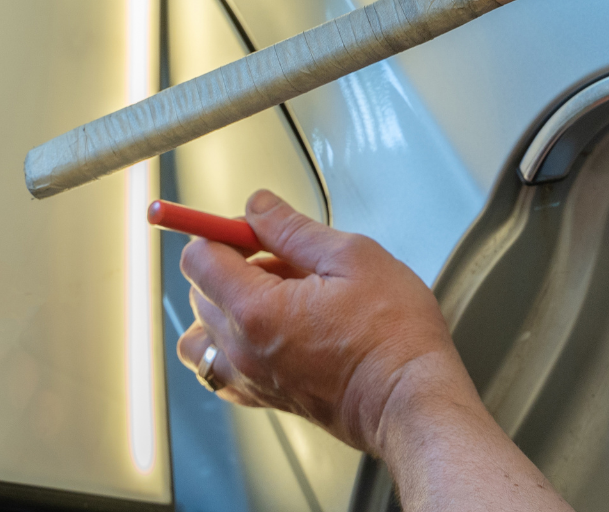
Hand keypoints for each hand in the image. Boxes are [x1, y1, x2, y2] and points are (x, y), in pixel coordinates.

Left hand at [176, 190, 469, 456]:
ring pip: (203, 332)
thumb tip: (259, 207)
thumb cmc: (393, 336)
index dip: (222, 232)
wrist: (409, 400)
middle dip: (233, 265)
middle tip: (287, 261)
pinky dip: (230, 345)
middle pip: (200, 291)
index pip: (199, 258)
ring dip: (226, 307)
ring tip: (275, 299)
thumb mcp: (353, 257)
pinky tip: (271, 332)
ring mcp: (249, 378)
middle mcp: (241, 349)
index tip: (254, 230)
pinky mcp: (261, 397)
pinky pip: (218, 367)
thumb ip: (293, 228)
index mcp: (257, 310)